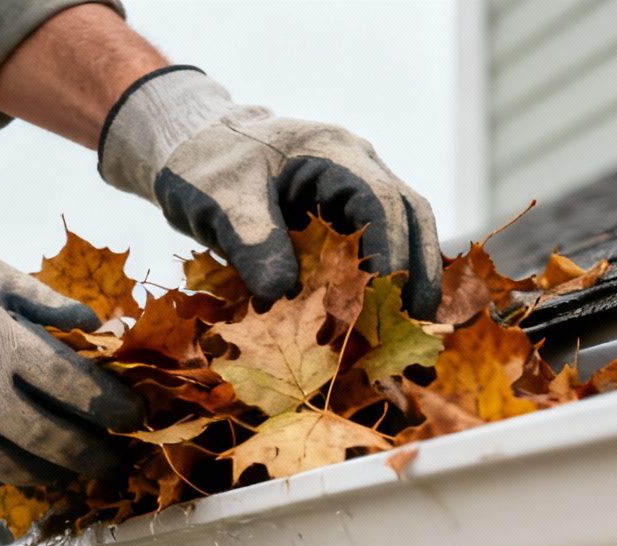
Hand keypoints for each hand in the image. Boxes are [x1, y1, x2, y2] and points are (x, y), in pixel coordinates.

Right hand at [0, 203, 144, 490]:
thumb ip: (44, 301)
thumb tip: (96, 324)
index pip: (72, 385)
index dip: (112, 408)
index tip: (133, 418)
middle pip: (47, 439)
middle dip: (90, 456)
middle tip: (111, 462)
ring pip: (6, 467)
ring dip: (46, 473)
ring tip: (66, 470)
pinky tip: (12, 467)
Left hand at [98, 67, 441, 316]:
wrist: (196, 147)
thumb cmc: (208, 164)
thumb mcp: (221, 200)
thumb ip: (251, 243)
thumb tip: (279, 297)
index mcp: (332, 152)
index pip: (379, 201)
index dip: (387, 250)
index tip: (381, 298)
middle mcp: (356, 166)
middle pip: (410, 212)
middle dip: (418, 266)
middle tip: (420, 320)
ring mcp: (352, 190)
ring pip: (403, 227)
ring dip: (408, 274)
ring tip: (412, 326)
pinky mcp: (341, 215)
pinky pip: (376, 243)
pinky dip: (382, 277)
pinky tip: (382, 315)